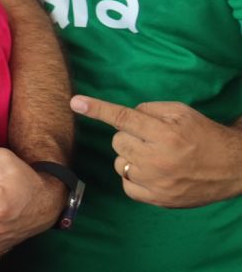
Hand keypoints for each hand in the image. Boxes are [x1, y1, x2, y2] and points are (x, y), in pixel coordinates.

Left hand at [72, 95, 241, 207]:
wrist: (233, 167)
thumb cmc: (204, 134)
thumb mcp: (181, 112)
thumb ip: (149, 110)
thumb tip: (122, 116)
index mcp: (165, 134)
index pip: (123, 118)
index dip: (97, 109)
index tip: (75, 102)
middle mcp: (158, 159)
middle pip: (118, 140)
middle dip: (129, 136)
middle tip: (151, 138)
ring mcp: (157, 182)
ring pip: (120, 163)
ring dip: (131, 156)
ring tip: (154, 156)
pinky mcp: (158, 200)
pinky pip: (127, 185)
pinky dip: (133, 177)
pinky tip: (150, 171)